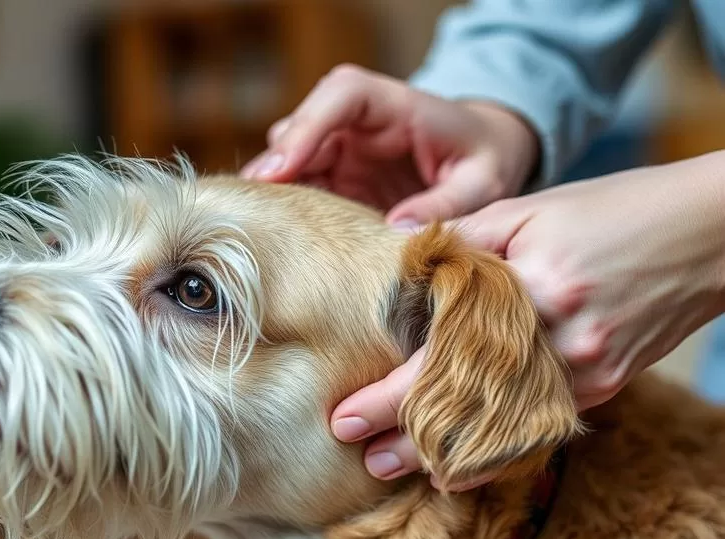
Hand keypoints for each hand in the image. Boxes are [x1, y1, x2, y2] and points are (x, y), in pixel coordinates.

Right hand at [240, 64, 539, 224]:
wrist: (483, 157)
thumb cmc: (485, 159)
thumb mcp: (482, 183)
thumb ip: (446, 204)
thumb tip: (396, 231)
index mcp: (394, 104)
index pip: (342, 94)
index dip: (308, 125)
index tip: (283, 166)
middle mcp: (357, 122)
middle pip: (300, 128)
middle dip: (276, 166)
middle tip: (258, 209)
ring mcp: (340, 149)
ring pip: (288, 159)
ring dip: (275, 191)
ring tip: (262, 228)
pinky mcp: (334, 178)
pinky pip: (298, 188)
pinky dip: (286, 209)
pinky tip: (279, 237)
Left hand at [333, 153, 724, 483]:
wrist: (706, 233)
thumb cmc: (609, 210)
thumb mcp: (527, 210)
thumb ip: (461, 239)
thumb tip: (396, 256)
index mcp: (528, 290)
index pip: (439, 359)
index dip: (388, 396)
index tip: (343, 417)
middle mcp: (559, 341)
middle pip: (466, 405)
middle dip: (407, 438)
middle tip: (358, 456)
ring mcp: (587, 370)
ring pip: (503, 428)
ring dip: (447, 455)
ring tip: (396, 471)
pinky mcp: (605, 383)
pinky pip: (539, 425)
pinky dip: (497, 447)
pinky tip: (461, 468)